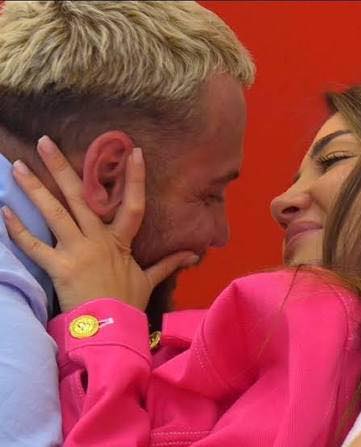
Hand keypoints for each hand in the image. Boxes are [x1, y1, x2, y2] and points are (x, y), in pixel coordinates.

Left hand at [2, 136, 197, 311]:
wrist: (110, 329)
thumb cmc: (127, 303)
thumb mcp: (149, 280)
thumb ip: (169, 263)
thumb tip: (194, 255)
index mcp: (121, 241)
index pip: (133, 204)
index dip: (136, 178)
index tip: (136, 152)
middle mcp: (98, 240)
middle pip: (80, 198)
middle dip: (62, 168)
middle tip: (45, 142)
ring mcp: (78, 252)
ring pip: (55, 214)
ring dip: (36, 188)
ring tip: (18, 165)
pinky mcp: (59, 268)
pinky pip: (35, 246)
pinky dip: (18, 230)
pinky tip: (4, 210)